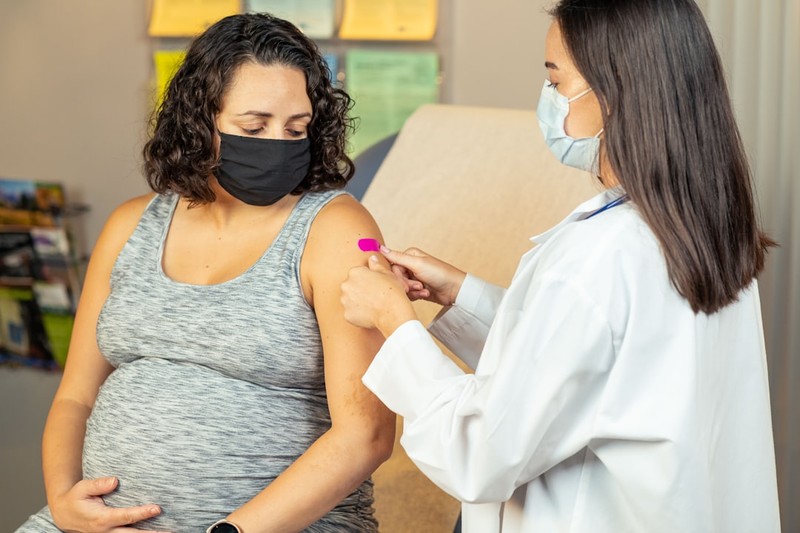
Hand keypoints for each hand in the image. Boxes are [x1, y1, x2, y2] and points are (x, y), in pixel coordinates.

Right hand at [50, 476, 167, 532]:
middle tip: (169, 532)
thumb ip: (98, 484)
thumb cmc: (76, 498)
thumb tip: (115, 480)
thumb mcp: (82, 488)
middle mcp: (106, 531)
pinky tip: (154, 532)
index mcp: (101, 519)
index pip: (126, 516)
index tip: (157, 508)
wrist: (64, 515)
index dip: (142, 513)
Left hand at [341, 255, 416, 335]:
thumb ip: (376, 265)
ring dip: (357, 302)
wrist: (392, 312)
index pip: (357, 274)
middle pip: (351, 286)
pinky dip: (358, 314)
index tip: (374, 285)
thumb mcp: (387, 273)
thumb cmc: (391, 292)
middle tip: (373, 295)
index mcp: (355, 272)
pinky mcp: (347, 314)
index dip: (367, 280)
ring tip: (372, 305)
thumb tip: (372, 258)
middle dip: (359, 290)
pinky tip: (369, 313)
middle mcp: (346, 285)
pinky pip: (351, 313)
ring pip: (350, 300)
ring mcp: (345, 300)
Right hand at [381, 247, 466, 306]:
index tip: (405, 285)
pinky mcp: (417, 288)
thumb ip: (397, 257)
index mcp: (409, 256)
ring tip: (424, 290)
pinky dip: (417, 295)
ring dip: (413, 291)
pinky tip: (426, 293)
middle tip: (418, 287)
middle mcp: (410, 265)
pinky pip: (408, 294)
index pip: (392, 267)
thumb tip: (380, 247)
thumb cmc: (439, 274)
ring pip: (402, 287)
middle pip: (396, 278)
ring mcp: (414, 277)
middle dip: (407, 285)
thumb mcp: (417, 264)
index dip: (397, 277)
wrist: (454, 290)